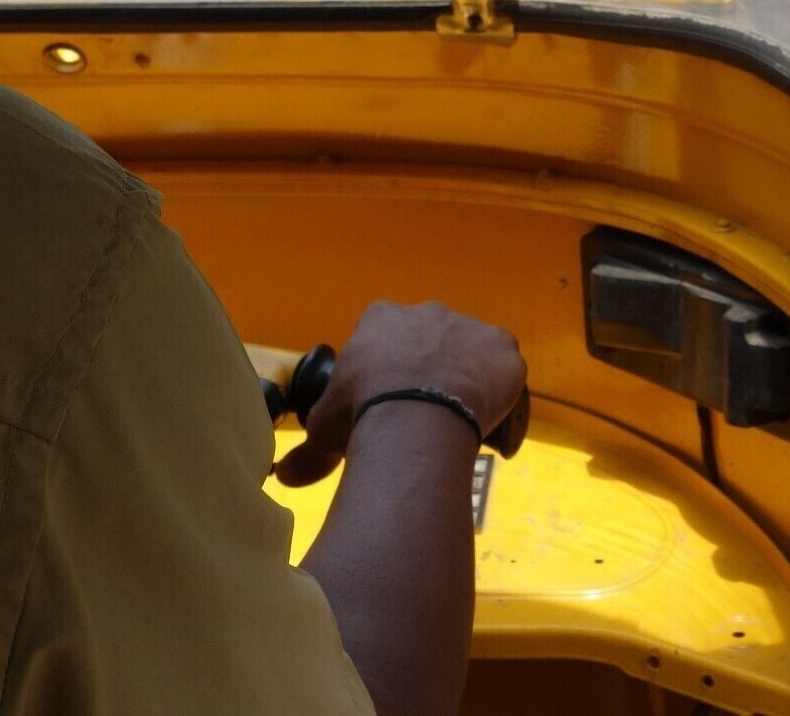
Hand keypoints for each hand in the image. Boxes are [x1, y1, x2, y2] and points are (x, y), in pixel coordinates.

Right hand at [275, 301, 523, 486]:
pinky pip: (504, 367)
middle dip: (430, 366)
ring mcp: (470, 326)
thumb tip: (285, 477)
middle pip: (433, 337)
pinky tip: (488, 415)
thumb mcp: (325, 430)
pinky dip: (500, 388)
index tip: (388, 395)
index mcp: (382, 318)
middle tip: (424, 408)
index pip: (385, 333)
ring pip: (471, 350)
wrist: (415, 420)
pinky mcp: (503, 348)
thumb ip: (309, 451)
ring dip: (466, 375)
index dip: (389, 365)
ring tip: (457, 417)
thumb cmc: (362, 415)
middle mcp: (428, 311)